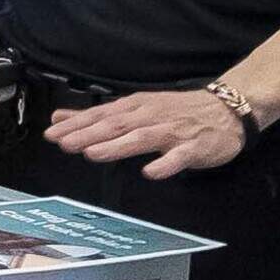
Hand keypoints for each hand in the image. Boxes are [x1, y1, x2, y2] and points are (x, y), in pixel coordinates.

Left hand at [47, 87, 250, 178]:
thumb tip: (61, 117)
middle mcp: (150, 116)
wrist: (226, 109)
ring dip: (116, 146)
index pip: (100, 115)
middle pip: (116, 125)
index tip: (52, 134)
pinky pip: (179, 156)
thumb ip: (97, 115)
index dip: (76, 125)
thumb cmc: (177, 110)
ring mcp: (173, 131)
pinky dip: (165, 164)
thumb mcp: (135, 107)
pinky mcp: (194, 146)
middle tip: (64, 143)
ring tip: (93, 154)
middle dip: (88, 134)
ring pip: (141, 138)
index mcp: (135, 107)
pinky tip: (151, 172)